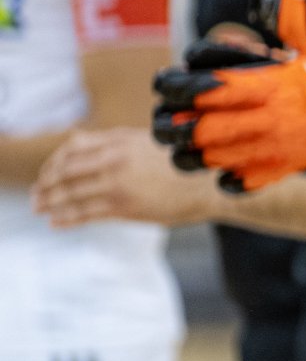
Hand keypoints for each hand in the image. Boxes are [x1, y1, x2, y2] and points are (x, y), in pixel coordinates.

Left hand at [31, 127, 213, 227]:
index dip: (54, 162)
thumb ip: (112, 141)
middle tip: (37, 195)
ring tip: (40, 209)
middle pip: (65, 171)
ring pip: (71, 193)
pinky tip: (56, 222)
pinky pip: (85, 213)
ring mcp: (118, 183)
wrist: (212, 183)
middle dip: (46, 184)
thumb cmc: (185, 163)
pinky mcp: (125, 206)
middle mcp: (115, 159)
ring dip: (50, 202)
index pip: (72, 148)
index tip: (47, 173)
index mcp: (121, 139)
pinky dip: (66, 218)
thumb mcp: (147, 141)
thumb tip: (76, 138)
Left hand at [153, 0, 305, 191]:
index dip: (180, 89)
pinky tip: (220, 172)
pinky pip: (244, 180)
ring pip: (217, 158)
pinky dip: (226, 178)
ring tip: (184, 151)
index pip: (208, 89)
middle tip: (166, 124)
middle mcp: (265, 118)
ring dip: (195, 155)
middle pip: (205, 129)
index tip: (168, 87)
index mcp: (268, 86)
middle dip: (178, 128)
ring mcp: (274, 147)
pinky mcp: (287, 167)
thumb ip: (292, 20)